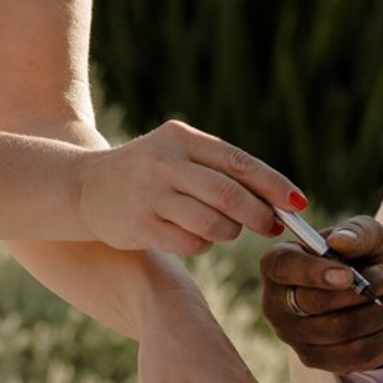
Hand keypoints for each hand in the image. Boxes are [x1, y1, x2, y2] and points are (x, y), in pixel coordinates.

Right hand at [77, 124, 305, 258]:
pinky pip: (191, 244)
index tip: (298, 203)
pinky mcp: (139, 226)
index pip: (238, 162)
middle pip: (229, 195)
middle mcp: (164, 163)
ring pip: (213, 224)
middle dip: (260, 215)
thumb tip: (280, 200)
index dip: (273, 184)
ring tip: (226, 228)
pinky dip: (204, 244)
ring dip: (230, 231)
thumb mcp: (179, 154)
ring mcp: (150, 196)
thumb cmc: (149, 172)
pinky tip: (196, 235)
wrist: (85, 186)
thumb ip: (222, 170)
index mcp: (181, 138)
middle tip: (273, 226)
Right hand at [261, 217, 382, 375]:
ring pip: (337, 331)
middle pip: (313, 303)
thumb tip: (339, 241)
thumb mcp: (371, 236)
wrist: (381, 298)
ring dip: (377, 314)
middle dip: (360, 291)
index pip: (283, 266)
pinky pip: (349, 356)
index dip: (314, 272)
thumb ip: (358, 231)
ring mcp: (292, 335)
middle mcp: (276, 301)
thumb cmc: (367, 258)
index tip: (348, 275)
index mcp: (280, 263)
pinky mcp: (312, 359)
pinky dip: (380, 339)